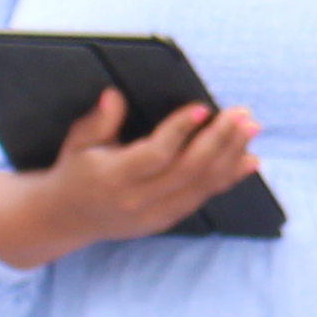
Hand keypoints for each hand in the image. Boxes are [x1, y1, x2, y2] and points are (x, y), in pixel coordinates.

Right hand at [0, 87, 264, 267]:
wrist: (65, 218)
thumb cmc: (75, 170)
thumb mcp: (77, 142)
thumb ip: (98, 120)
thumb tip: (114, 95)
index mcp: (113, 178)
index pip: (155, 155)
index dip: (179, 131)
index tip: (202, 107)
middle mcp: (137, 201)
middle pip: (188, 170)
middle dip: (219, 139)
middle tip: (242, 114)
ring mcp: (154, 215)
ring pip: (202, 186)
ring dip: (231, 156)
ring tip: (251, 129)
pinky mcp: (166, 221)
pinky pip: (203, 198)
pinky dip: (228, 178)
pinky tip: (248, 159)